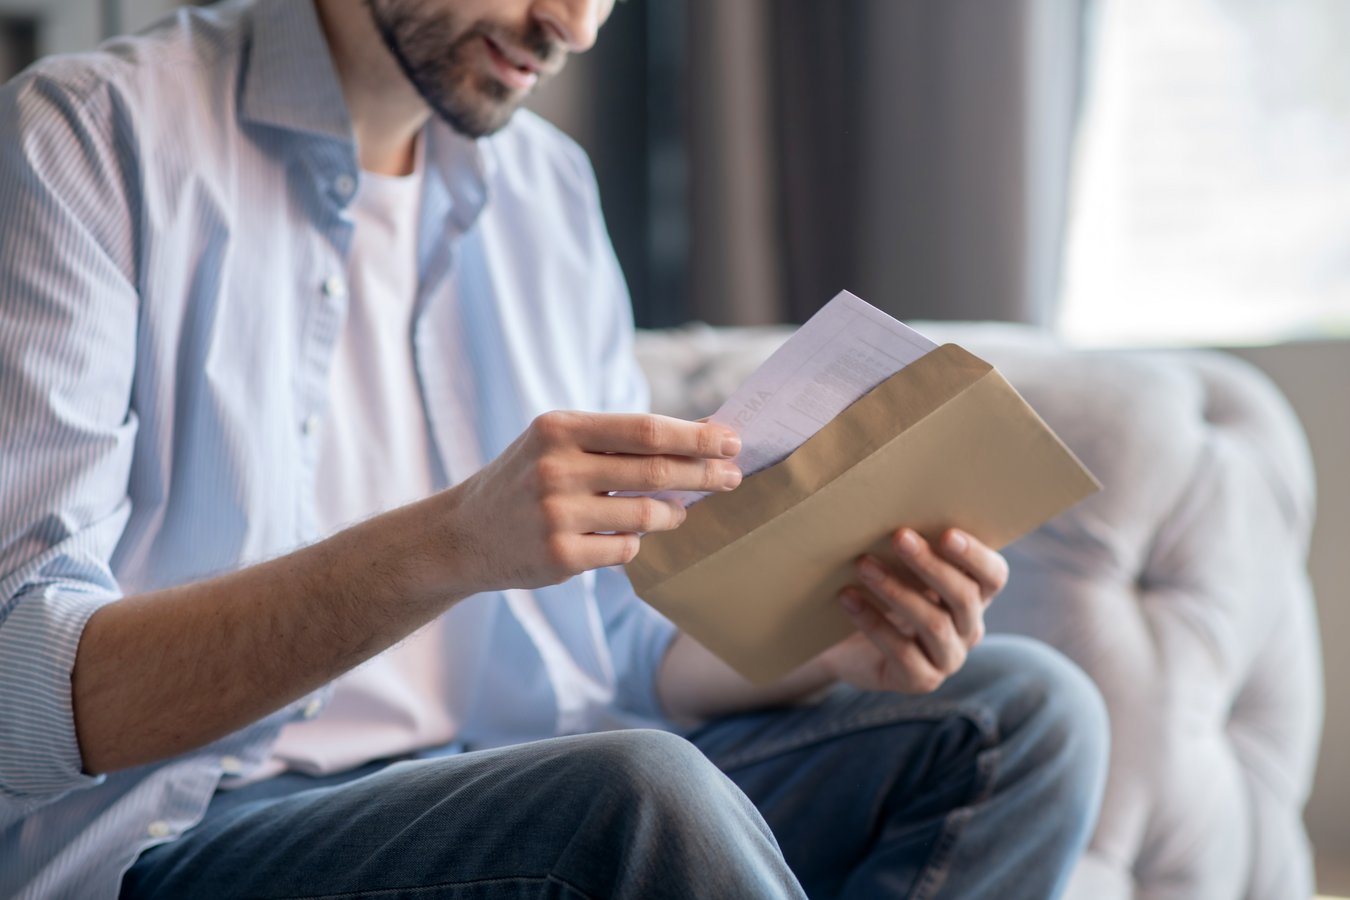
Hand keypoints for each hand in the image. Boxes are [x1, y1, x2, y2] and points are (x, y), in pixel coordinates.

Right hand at [433, 411, 741, 591]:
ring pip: (645, 515)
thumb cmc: (527, 479)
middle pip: (655, 471)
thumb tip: (699, 435)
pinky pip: (625, 551)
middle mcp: (555, 469)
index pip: (646, 430)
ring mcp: (556, 516)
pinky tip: (624, 537)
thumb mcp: (559, 444)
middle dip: (703, 474)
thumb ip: (618, 440)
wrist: (463, 533)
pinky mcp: (560, 557)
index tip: (731, 440)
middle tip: (733, 476)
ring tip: (677, 512)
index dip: (696, 436)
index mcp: (559, 429)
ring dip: (672, 514)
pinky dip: (634, 544)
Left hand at [818, 527, 1007, 693]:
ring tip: (864, 565)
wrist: (846, 645)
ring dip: (897, 590)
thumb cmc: (879, 593)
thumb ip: (909, 548)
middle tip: (898, 537)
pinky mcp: (920, 680)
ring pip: (934, 624)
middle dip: (930, 565)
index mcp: (974, 595)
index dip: (975, 556)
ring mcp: (948, 658)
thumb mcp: (898, 569)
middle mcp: (968, 628)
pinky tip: (848, 598)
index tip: (947, 534)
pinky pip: (902, 652)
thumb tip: (893, 507)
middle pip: (964, 597)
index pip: (994, 576)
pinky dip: (873, 621)